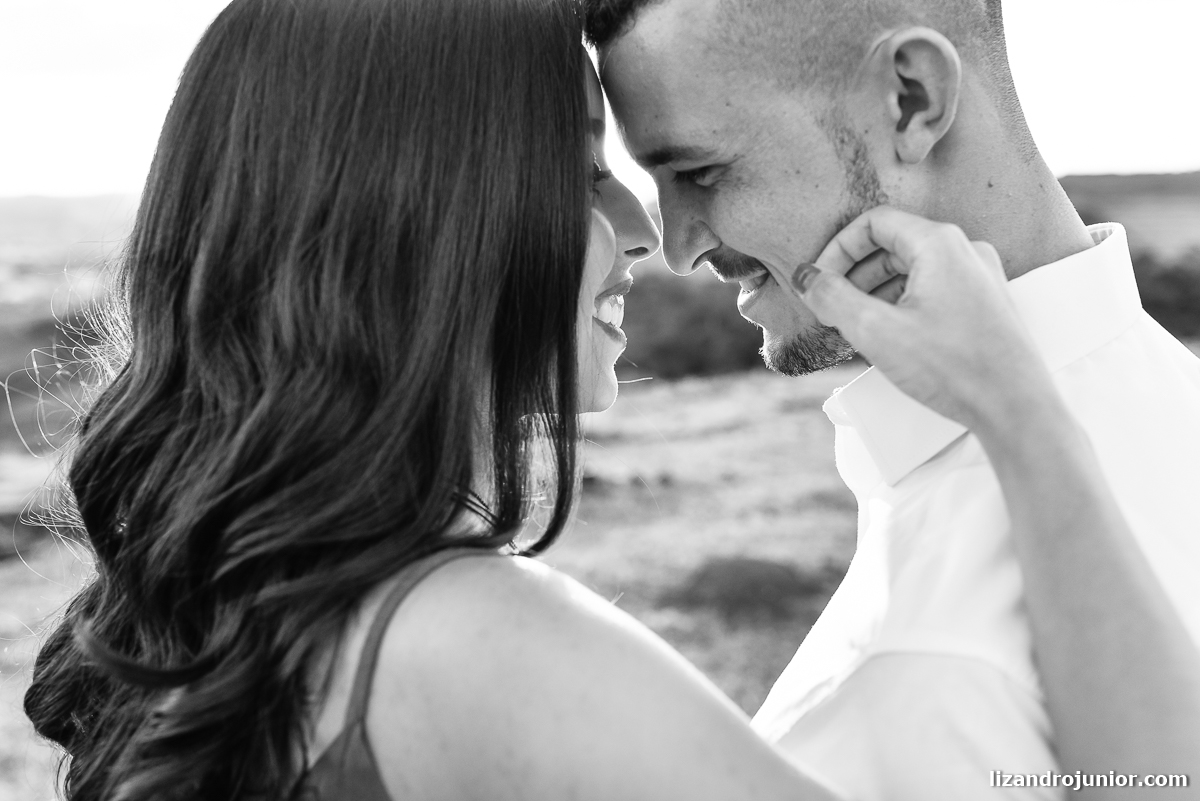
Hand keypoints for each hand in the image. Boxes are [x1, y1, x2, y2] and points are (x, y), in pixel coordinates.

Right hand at [788, 206, 1056, 430]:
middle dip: (854, 274)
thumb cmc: (954, 368)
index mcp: (940, 244)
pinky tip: (890, 338)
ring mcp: (980, 277)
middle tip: (831, 308)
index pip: (874, 223)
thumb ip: (833, 298)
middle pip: (893, 245)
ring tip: (856, 328)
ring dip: (876, 292)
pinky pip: (933, 289)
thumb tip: (805, 276)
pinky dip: (903, 304)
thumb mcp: (877, 332)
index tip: (818, 282)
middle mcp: (965, 251)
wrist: (1016, 409)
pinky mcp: (985, 304)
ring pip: (913, 270)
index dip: (837, 249)